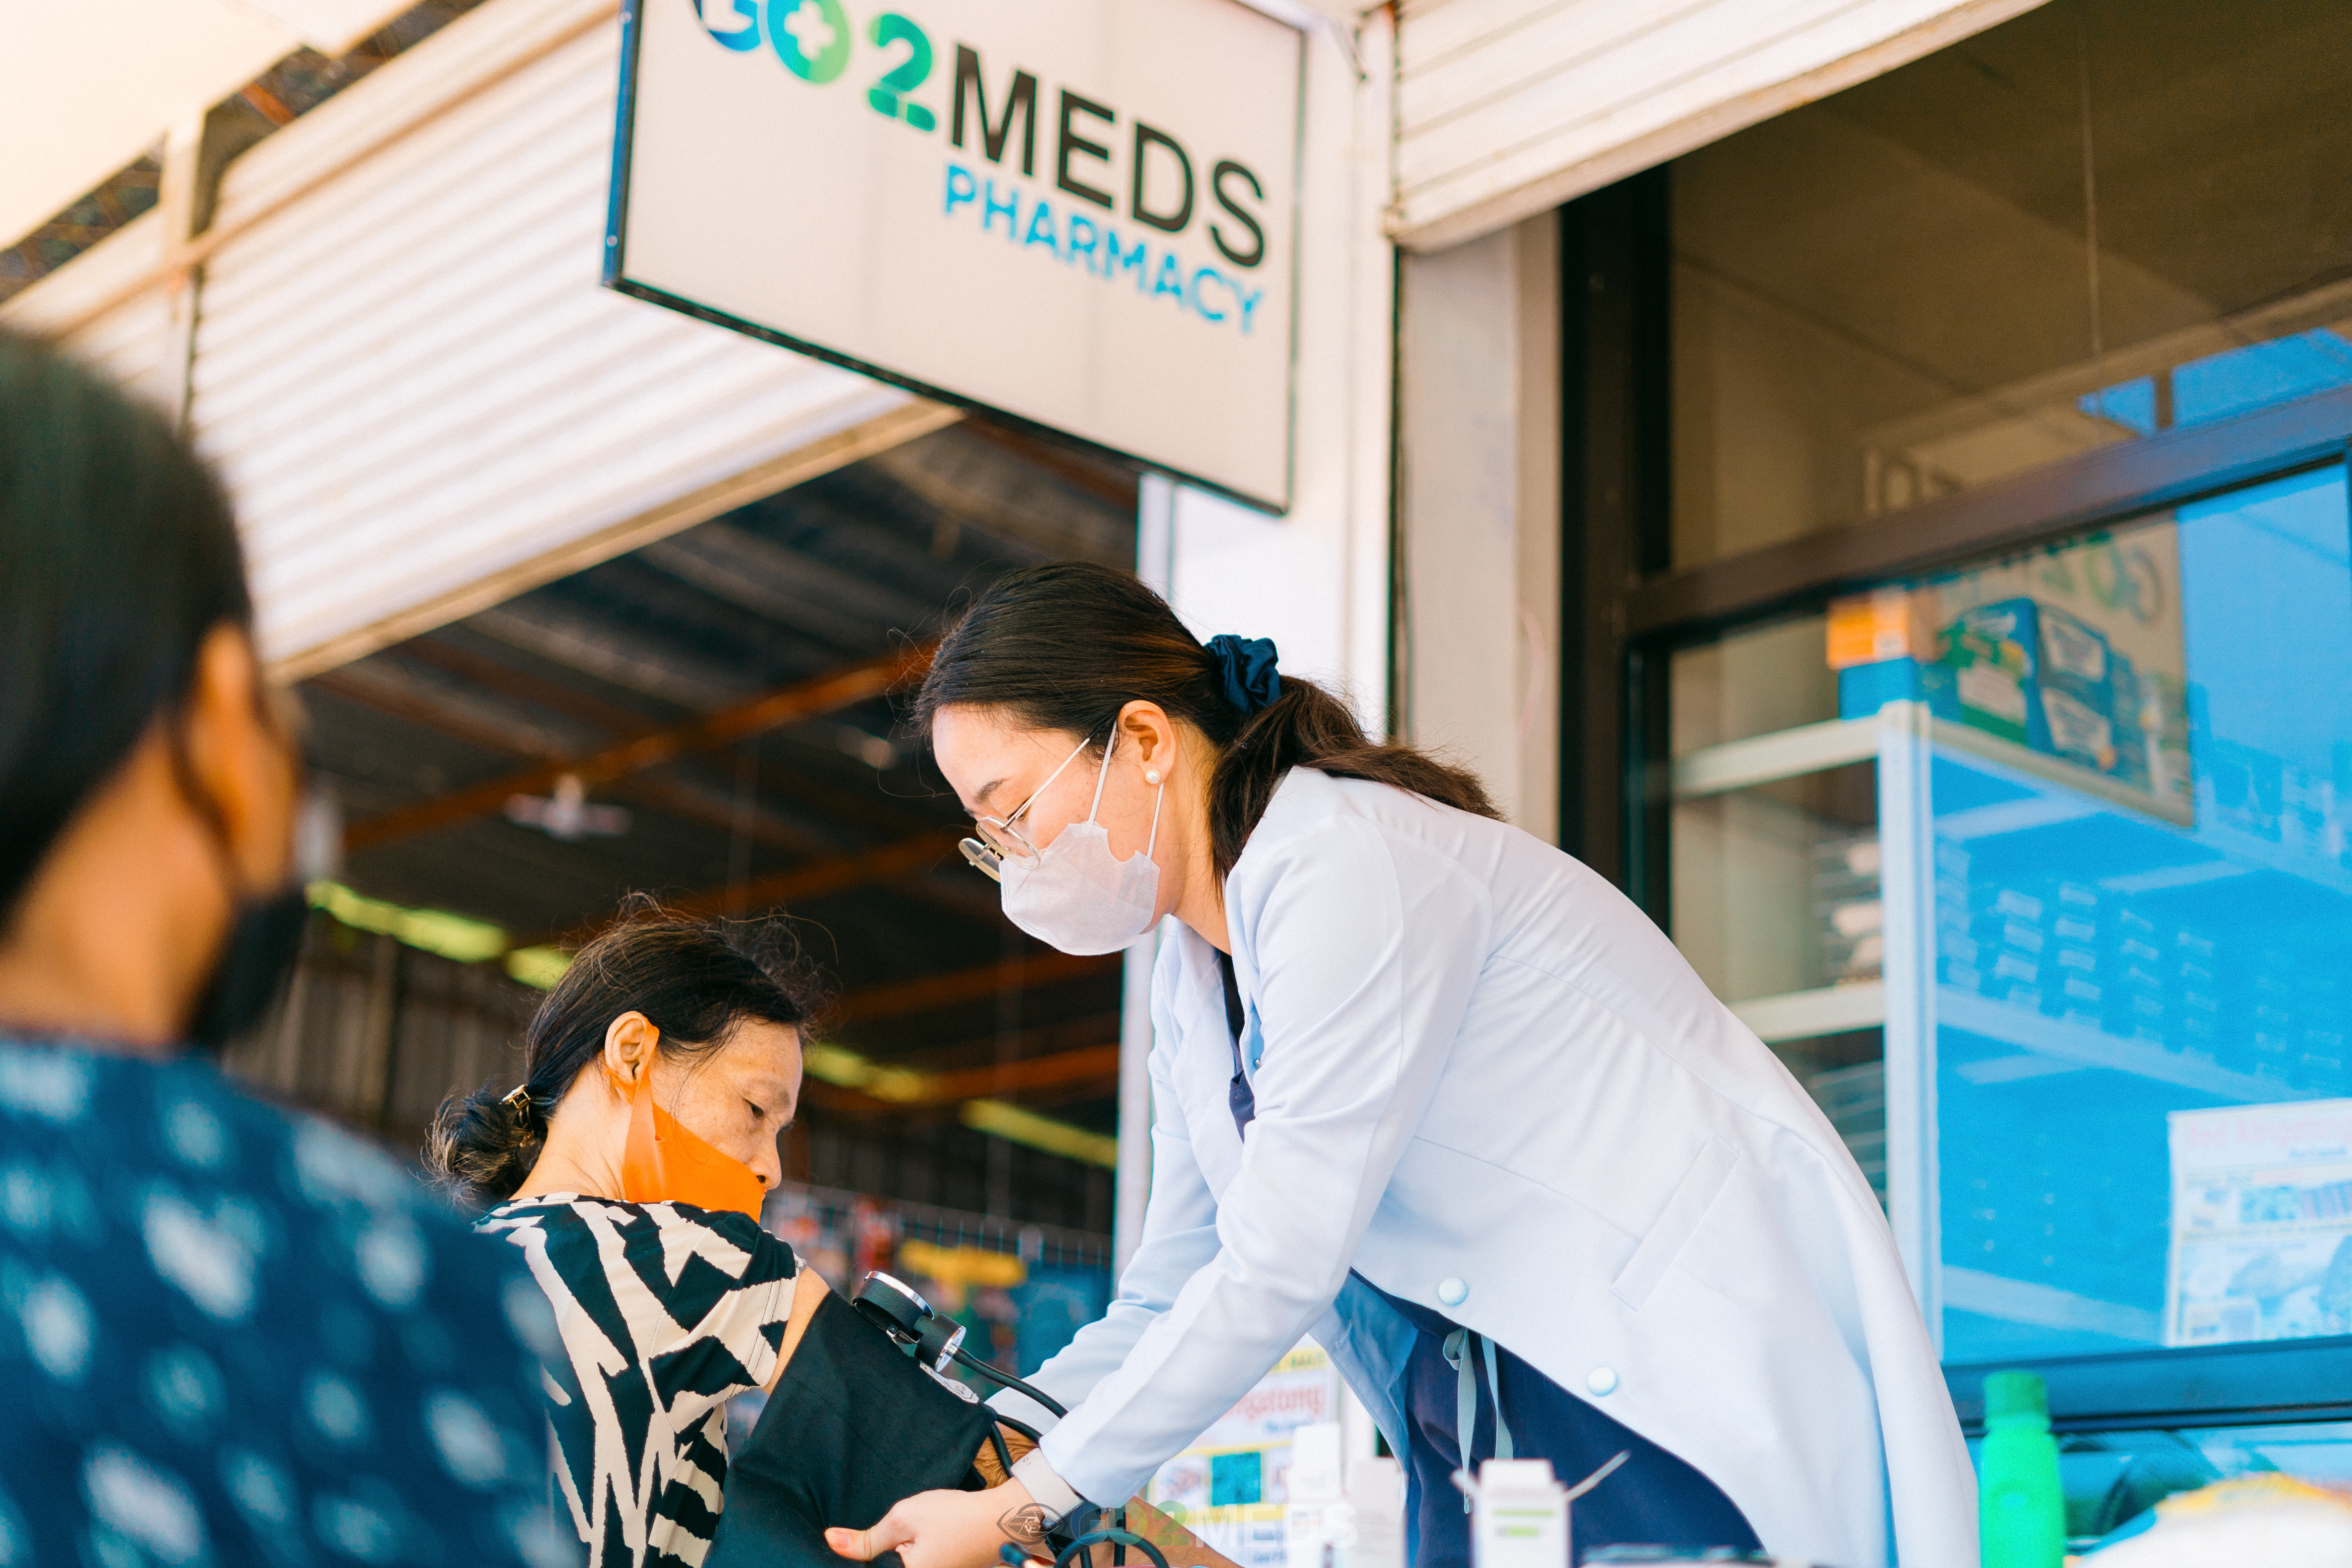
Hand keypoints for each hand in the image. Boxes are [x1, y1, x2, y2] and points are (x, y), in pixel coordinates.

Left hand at [827, 1478, 1048, 1567]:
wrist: (1001, 1518)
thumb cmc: (956, 1517)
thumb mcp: (903, 1519)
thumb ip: (866, 1538)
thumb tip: (831, 1540)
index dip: (862, 1559)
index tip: (868, 1543)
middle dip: (882, 1554)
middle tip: (894, 1534)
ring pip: (903, 1565)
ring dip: (897, 1555)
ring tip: (916, 1535)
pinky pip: (919, 1565)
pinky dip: (913, 1555)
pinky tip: (922, 1539)